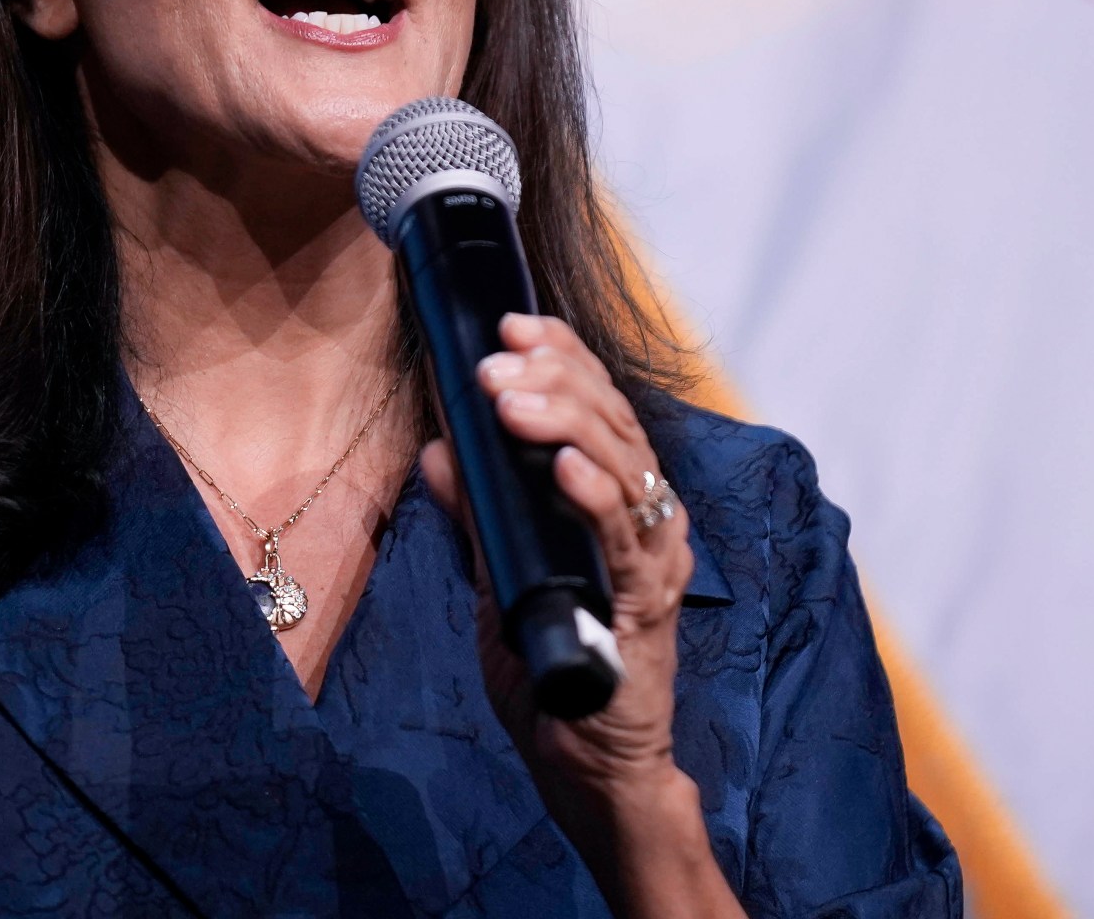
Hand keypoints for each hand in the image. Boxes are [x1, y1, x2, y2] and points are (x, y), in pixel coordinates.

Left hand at [422, 313, 736, 916]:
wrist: (586, 768)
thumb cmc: (552, 676)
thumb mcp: (498, 582)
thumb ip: (477, 518)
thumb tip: (439, 449)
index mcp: (615, 506)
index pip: (595, 409)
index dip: (559, 359)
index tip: (509, 325)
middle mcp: (648, 522)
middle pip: (612, 422)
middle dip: (554, 377)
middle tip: (497, 355)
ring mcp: (655, 562)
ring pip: (624, 464)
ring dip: (564, 420)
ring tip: (510, 395)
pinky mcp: (650, 607)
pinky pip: (631, 539)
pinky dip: (598, 494)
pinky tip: (562, 463)